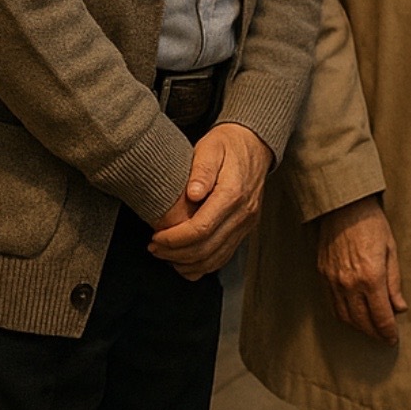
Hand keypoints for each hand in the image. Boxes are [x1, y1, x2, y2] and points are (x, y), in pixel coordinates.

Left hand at [146, 122, 273, 279]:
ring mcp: (246, 223)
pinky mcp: (245, 228)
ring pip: (215, 258)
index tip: (156, 237)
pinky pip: (224, 256)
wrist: (255, 144)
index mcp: (232, 194)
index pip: (200, 229)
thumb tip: (193, 193)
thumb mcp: (211, 147)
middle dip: (175, 254)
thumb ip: (202, 169)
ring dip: (187, 263)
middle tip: (154, 248)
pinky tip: (185, 261)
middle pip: (206, 248)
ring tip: (165, 255)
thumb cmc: (228, 145)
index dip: (174, 239)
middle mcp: (243, 213)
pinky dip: (203, 265)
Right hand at [316, 194, 405, 345]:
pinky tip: (352, 317)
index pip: (380, 315)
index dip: (387, 331)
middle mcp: (349, 284)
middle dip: (374, 333)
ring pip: (344, 317)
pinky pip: (332, 305)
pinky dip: (343, 316)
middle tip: (383, 338)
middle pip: (361, 321)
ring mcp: (333, 281)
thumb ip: (394, 282)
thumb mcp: (391, 251)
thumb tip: (399, 307)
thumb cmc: (371, 224)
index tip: (393, 338)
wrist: (343, 207)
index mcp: (371, 277)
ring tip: (370, 330)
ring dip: (358, 328)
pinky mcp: (322, 276)